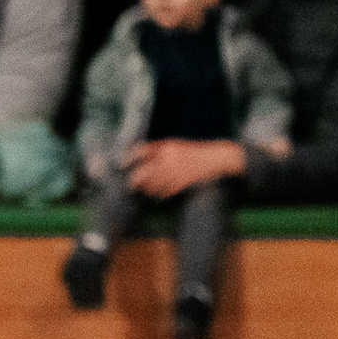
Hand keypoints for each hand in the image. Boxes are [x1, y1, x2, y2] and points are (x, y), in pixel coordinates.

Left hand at [128, 138, 245, 199]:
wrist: (216, 158)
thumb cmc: (194, 151)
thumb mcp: (176, 144)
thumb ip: (158, 149)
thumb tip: (137, 154)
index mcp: (166, 147)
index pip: (140, 152)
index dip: (128, 158)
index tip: (121, 164)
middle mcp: (168, 159)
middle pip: (142, 172)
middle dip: (134, 179)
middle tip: (130, 184)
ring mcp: (175, 172)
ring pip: (151, 185)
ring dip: (145, 189)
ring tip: (143, 189)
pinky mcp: (182, 183)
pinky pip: (164, 192)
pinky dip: (158, 193)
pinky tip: (157, 193)